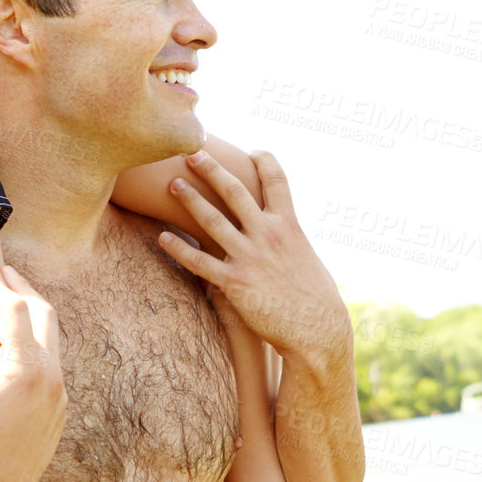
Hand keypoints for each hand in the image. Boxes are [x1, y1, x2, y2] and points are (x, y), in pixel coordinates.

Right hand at [0, 266, 66, 481]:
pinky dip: (34, 345)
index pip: (14, 310)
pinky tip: (12, 346)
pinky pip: (52, 365)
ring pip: (52, 341)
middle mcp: (52, 382)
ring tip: (5, 304)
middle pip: (44, 316)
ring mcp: (58, 400)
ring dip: (30, 318)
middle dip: (20, 290)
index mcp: (28, 371)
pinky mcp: (56, 416)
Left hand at [158, 151, 351, 364]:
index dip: (265, 160)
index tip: (253, 150)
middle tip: (192, 153)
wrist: (317, 332)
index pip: (277, 180)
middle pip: (235, 191)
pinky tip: (163, 238)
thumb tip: (281, 234)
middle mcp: (268, 234)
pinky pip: (200, 262)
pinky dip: (179, 248)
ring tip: (173, 184)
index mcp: (289, 225)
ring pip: (212, 220)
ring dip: (190, 200)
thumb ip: (288, 240)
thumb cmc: (316, 299)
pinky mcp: (234, 283)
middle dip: (212, 169)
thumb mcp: (306, 257)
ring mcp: (250, 257)